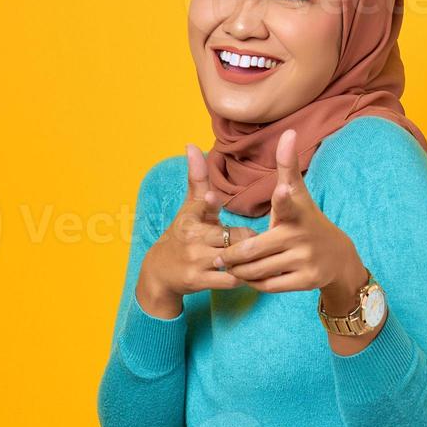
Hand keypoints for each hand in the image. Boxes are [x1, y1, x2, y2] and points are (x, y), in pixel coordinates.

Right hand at [136, 144, 256, 317]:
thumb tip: (191, 144)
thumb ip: (196, 178)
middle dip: (248, 238)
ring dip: (249, 259)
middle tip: (266, 239)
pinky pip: (229, 280)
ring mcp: (195, 261)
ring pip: (232, 259)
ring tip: (266, 257)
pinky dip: (242, 277)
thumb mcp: (188, 207)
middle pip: (230, 236)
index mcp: (190, 218)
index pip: (200, 207)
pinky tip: (253, 274)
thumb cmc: (183, 233)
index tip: (212, 197)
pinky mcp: (198, 281)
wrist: (160, 272)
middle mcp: (191, 238)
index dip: (207, 203)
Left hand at [217, 129, 366, 301]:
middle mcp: (301, 236)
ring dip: (240, 271)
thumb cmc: (306, 220)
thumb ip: (288, 166)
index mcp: (296, 212)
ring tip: (230, 267)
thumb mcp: (298, 194)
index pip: (289, 203)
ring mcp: (305, 260)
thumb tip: (288, 132)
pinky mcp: (306, 281)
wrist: (337, 257)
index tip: (282, 190)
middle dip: (232, 256)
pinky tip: (249, 277)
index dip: (284, 197)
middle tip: (218, 257)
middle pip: (253, 250)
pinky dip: (255, 283)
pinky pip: (269, 285)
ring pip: (258, 270)